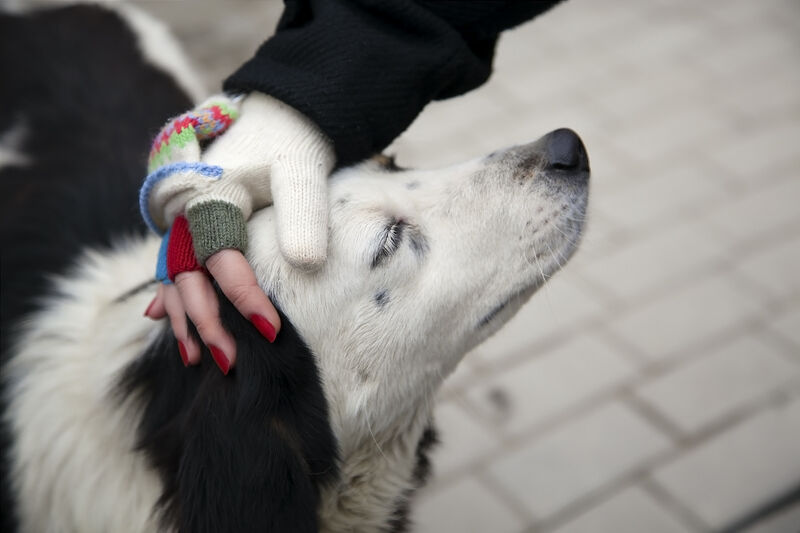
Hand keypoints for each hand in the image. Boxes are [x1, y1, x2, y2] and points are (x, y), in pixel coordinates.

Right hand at [140, 93, 334, 372]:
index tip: (271, 330)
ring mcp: (183, 217)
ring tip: (197, 358)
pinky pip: (173, 264)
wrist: (279, 117)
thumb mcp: (303, 172)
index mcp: (209, 194)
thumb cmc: (293, 145)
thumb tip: (307, 266)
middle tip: (229, 361)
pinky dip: (171, 294)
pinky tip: (163, 320)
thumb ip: (304, 214)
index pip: (221, 256)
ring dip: (183, 316)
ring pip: (173, 274)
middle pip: (187, 272)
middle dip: (206, 320)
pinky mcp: (189, 225)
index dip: (243, 295)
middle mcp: (187, 208)